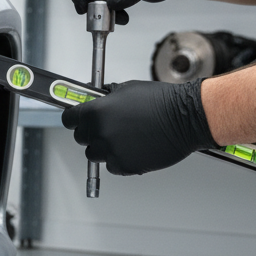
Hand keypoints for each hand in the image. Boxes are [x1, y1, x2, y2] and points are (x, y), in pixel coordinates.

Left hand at [61, 80, 216, 175]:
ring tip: (122, 137)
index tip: (75, 119)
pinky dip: (118, 158)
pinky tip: (132, 147)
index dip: (73, 118)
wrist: (185, 118)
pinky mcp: (125, 166)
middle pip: (80, 138)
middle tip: (105, 127)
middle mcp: (100, 133)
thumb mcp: (127, 89)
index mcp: (96, 112)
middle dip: (90, 132)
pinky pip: (112, 165)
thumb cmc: (161, 102)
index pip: (69, 119)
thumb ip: (106, 96)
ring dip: (103, 147)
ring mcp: (112, 151)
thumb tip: (95, 98)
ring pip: (94, 154)